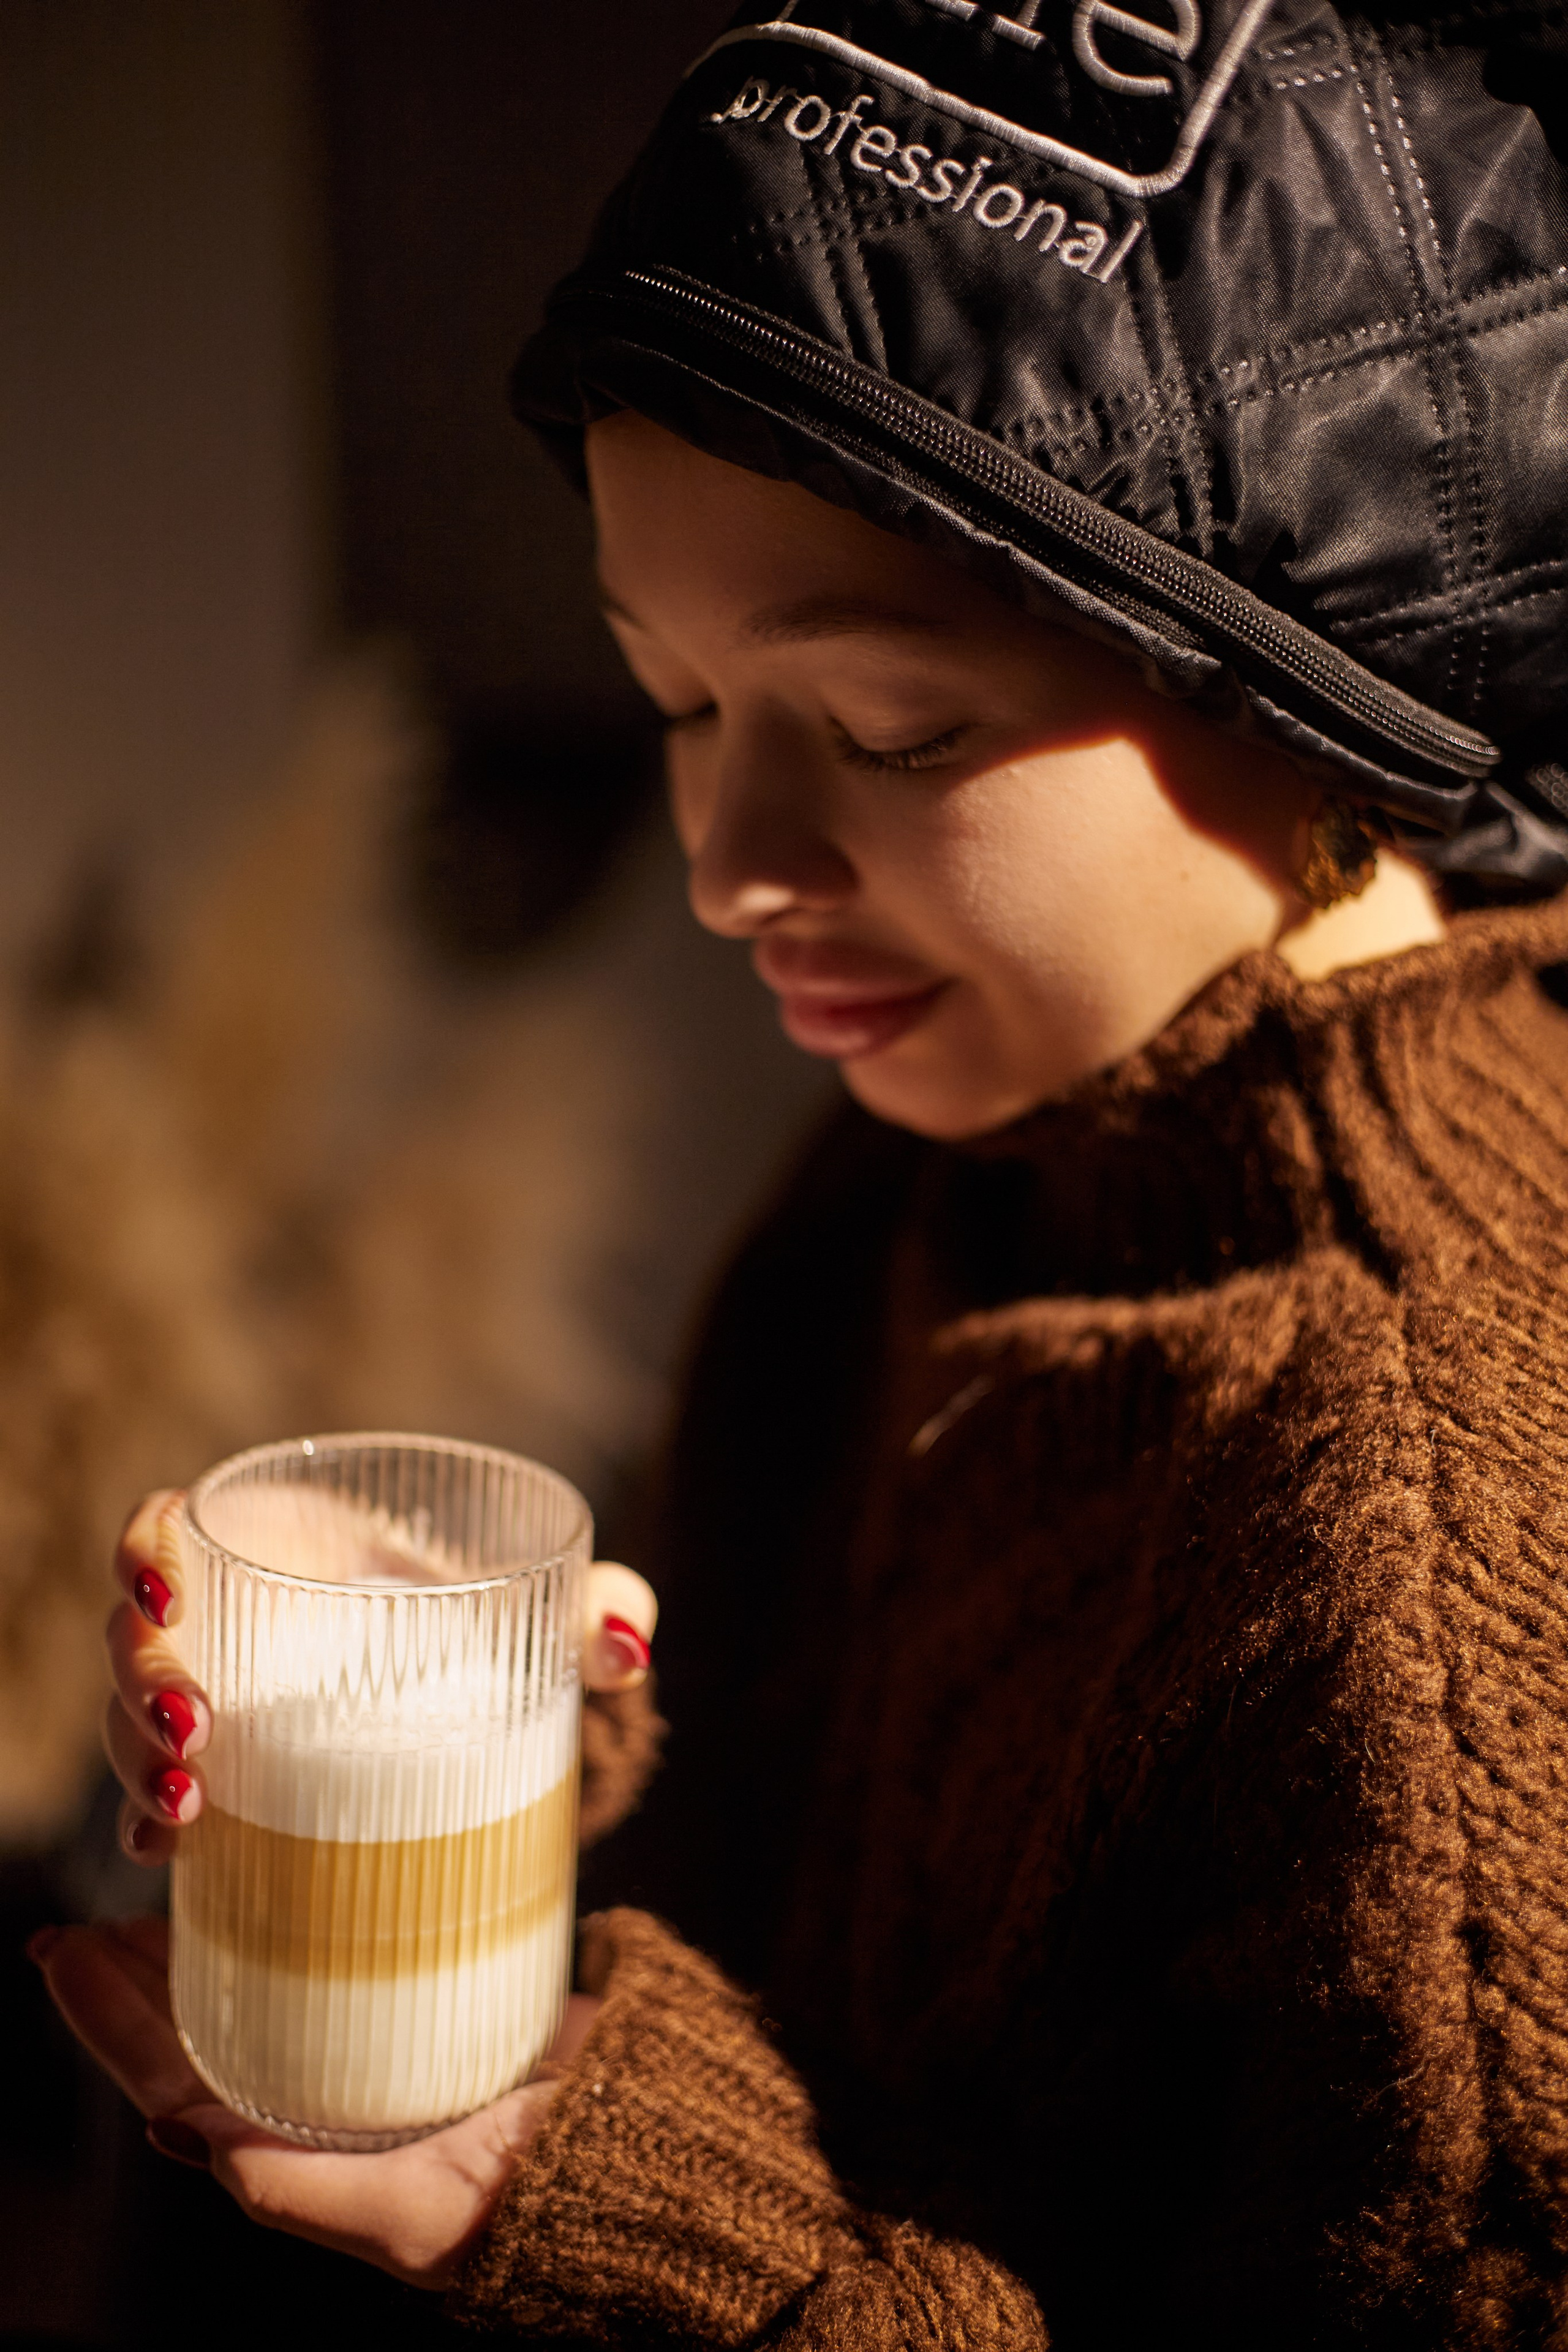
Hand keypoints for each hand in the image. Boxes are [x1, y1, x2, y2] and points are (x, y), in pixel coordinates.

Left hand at [30, 1916, 599, 2286]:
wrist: (658, 2142)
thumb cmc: (537, 2196)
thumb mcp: (410, 2217)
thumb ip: (299, 2191)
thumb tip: (183, 2136)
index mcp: (310, 2157)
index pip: (175, 2083)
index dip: (110, 2022)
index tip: (62, 1946)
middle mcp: (333, 2102)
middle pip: (203, 2028)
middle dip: (140, 1971)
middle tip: (98, 1900)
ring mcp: (383, 2045)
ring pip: (264, 1985)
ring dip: (209, 1939)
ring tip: (171, 1882)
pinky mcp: (441, 1990)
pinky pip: (346, 1948)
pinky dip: (300, 1912)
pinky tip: (289, 1871)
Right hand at [105, 1489, 657, 1862]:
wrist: (474, 1697)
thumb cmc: (487, 1618)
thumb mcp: (531, 1603)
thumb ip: (587, 1608)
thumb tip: (628, 1648)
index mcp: (274, 1547)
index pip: (164, 1530)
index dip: (141, 1553)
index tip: (164, 1593)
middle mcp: (224, 1621)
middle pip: (132, 1639)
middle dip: (142, 1683)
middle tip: (197, 1728)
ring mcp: (212, 1703)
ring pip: (128, 1724)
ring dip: (138, 1763)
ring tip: (190, 1807)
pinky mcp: (215, 1779)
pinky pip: (147, 1802)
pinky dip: (147, 1828)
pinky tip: (168, 1856)